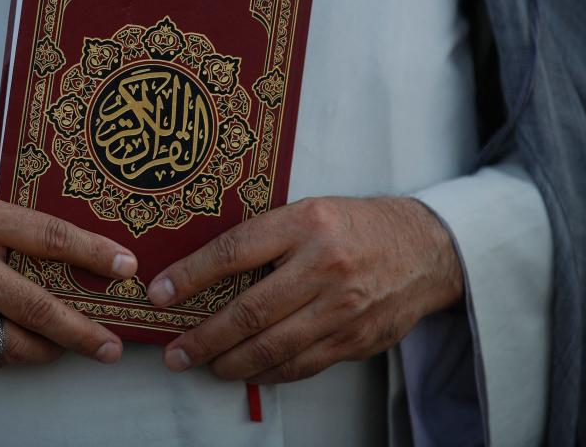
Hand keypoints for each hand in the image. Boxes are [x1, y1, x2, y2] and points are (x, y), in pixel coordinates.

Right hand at [0, 174, 137, 367]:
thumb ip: (9, 212)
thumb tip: (61, 234)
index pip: (50, 237)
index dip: (94, 253)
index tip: (127, 267)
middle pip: (38, 307)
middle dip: (82, 332)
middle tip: (111, 346)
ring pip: (12, 344)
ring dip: (49, 351)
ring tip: (72, 348)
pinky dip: (8, 354)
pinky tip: (24, 346)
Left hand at [146, 196, 462, 382]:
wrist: (426, 249)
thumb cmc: (354, 226)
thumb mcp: (308, 212)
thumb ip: (265, 238)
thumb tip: (204, 271)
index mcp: (304, 224)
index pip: (233, 252)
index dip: (190, 276)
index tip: (159, 294)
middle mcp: (323, 266)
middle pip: (249, 311)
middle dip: (204, 337)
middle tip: (175, 352)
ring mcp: (342, 307)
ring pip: (273, 347)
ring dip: (230, 363)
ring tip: (204, 365)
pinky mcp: (356, 339)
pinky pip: (301, 365)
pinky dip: (268, 373)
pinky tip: (247, 371)